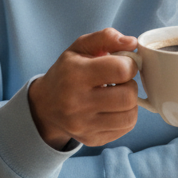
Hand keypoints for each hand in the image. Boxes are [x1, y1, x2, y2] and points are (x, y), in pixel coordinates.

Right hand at [27, 28, 139, 148]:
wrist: (46, 106)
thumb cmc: (67, 73)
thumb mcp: (80, 47)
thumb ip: (106, 37)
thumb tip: (132, 42)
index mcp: (75, 74)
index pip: (120, 70)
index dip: (129, 64)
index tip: (123, 64)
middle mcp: (77, 103)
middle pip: (128, 96)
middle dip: (130, 85)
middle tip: (121, 81)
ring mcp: (84, 125)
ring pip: (130, 116)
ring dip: (130, 103)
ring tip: (118, 95)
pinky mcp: (92, 139)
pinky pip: (125, 128)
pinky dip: (126, 116)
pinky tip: (114, 108)